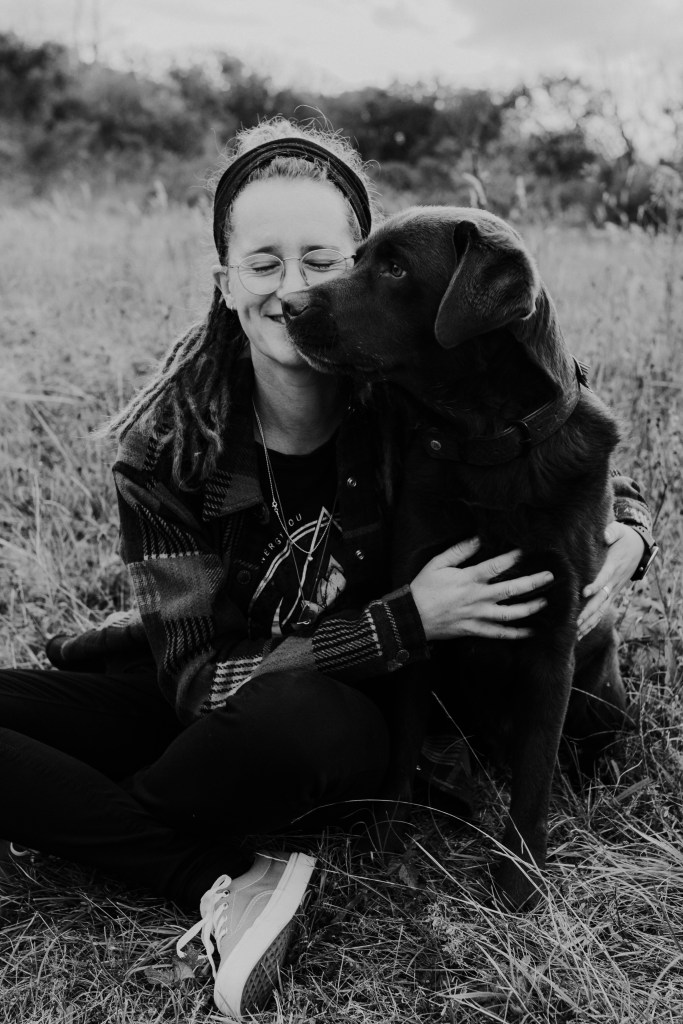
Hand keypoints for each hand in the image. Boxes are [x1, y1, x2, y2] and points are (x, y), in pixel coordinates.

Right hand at [410, 536, 553, 641]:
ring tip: (545, 602)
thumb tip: (477, 539)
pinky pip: (499, 634)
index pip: (495, 566)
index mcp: (468, 579)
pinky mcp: (475, 629)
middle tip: (550, 577)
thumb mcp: (437, 563)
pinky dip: (516, 634)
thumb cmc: (424, 588)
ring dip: (530, 608)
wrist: (412, 617)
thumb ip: (459, 551)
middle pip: (511, 590)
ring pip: (510, 614)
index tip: (525, 551)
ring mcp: (478, 616)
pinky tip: (530, 631)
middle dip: (533, 583)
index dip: (512, 557)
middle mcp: (477, 598)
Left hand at [577, 522, 644, 639]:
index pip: (604, 577)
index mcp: (614, 565)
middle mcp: (614, 581)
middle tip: (575, 622)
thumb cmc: (624, 537)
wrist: (639, 547)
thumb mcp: (619, 530)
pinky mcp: (612, 593)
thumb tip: (605, 536)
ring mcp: (614, 589)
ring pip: (602, 608)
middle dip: (588, 611)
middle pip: (601, 599)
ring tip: (576, 634)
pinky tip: (582, 633)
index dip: (595, 585)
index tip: (584, 592)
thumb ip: (612, 532)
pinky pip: (603, 609)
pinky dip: (593, 622)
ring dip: (590, 621)